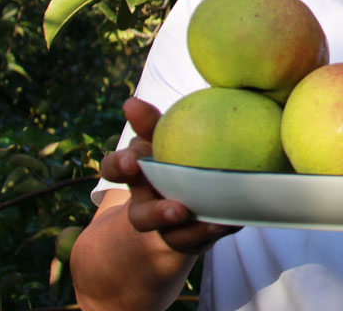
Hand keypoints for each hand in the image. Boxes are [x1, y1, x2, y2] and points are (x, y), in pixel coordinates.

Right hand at [100, 97, 240, 254]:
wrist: (181, 206)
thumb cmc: (173, 155)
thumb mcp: (163, 137)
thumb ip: (153, 122)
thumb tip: (131, 100)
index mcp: (137, 175)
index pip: (116, 169)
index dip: (119, 165)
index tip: (132, 160)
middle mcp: (146, 206)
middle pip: (139, 215)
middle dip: (154, 212)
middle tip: (177, 209)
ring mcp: (166, 229)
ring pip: (172, 235)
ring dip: (182, 225)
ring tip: (191, 213)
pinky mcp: (187, 241)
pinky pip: (197, 240)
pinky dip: (209, 230)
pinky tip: (227, 220)